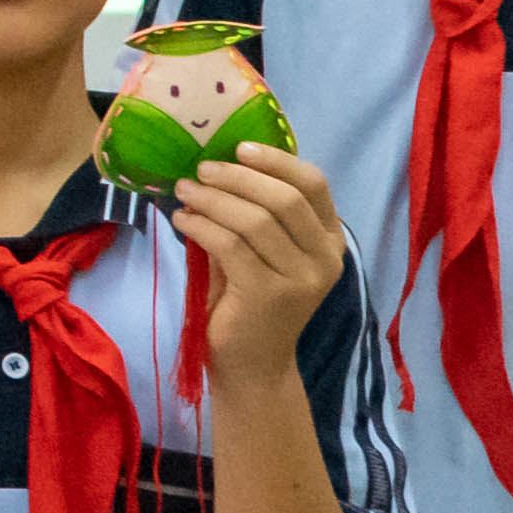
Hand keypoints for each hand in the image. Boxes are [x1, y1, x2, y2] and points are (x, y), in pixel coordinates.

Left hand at [172, 136, 354, 383]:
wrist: (253, 365)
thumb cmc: (252, 301)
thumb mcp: (262, 252)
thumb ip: (256, 214)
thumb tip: (217, 163)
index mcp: (330, 241)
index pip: (314, 185)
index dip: (277, 160)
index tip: (239, 146)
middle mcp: (325, 259)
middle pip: (284, 198)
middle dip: (237, 176)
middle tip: (200, 169)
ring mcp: (300, 279)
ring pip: (255, 220)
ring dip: (212, 199)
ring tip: (183, 191)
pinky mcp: (268, 295)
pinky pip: (230, 245)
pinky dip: (201, 225)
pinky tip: (182, 221)